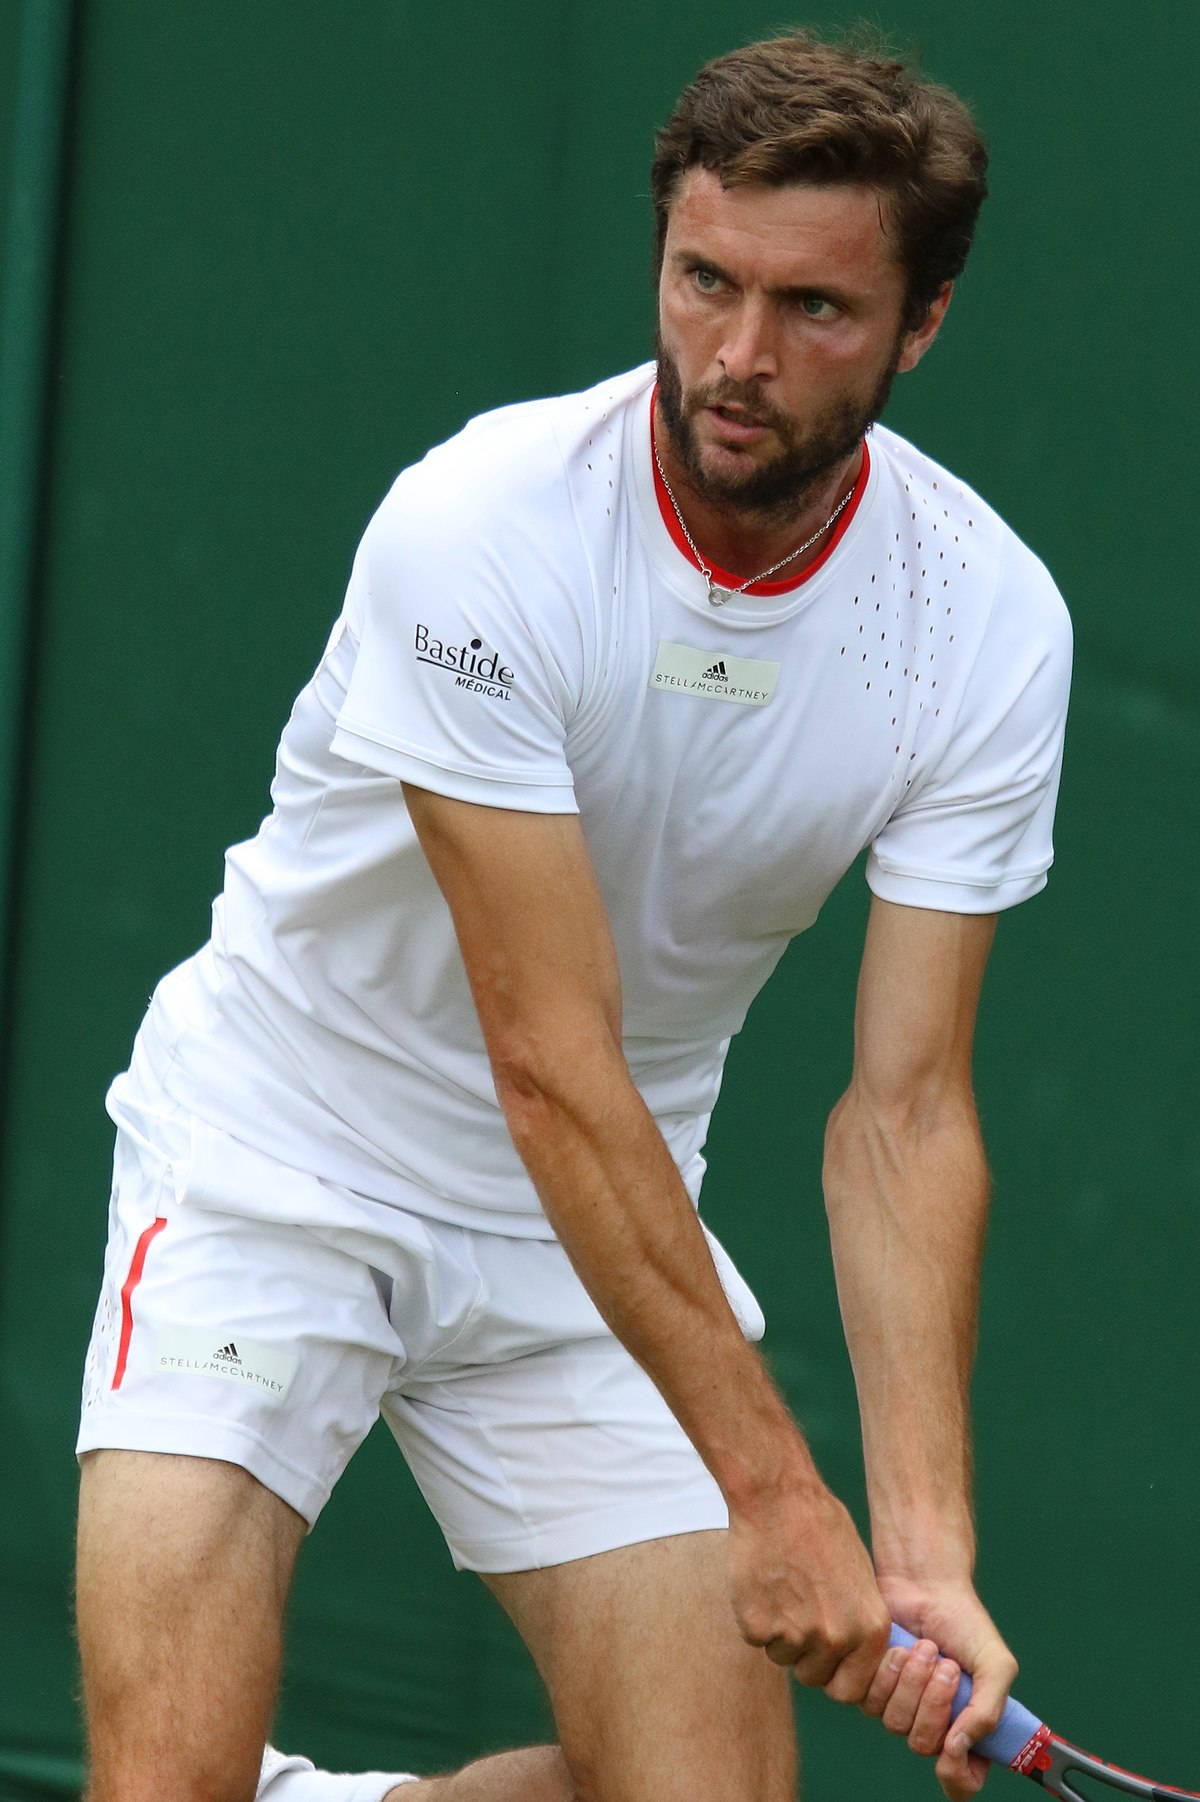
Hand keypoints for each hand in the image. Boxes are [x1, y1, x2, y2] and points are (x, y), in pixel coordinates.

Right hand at [727, 1472, 890, 1703]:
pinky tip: (762, 1580)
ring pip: (782, 1656)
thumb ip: (856, 1622)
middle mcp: (837, 1639)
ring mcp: (796, 1636)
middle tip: (797, 1615)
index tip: (824, 1657)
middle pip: (814, 1676)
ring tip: (781, 1586)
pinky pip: (756, 1638)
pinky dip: (755, 1616)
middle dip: (804, 1656)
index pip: (852, 1689)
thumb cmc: (820, 1526)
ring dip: (778, 1633)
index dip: (835, 1674)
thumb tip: (850, 1654)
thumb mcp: (859, 1578)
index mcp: (869, 1630)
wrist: (779, 1497)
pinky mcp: (758, 1627)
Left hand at [864, 1579, 1017, 1800]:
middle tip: (946, 1665)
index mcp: (968, 1727)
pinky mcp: (870, 1685)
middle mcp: (932, 1723)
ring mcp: (899, 1706)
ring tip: (925, 1647)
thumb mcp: (995, 1664)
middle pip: (924, 1747)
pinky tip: (900, 1646)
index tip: (955, 1747)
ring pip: (894, 1724)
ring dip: (912, 1682)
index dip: (958, 1776)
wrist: (925, 1582)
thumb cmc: (964, 1621)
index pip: (961, 1782)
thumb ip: (990, 1710)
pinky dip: (888, 1672)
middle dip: (935, 1703)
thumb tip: (959, 1747)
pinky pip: (868, 1701)